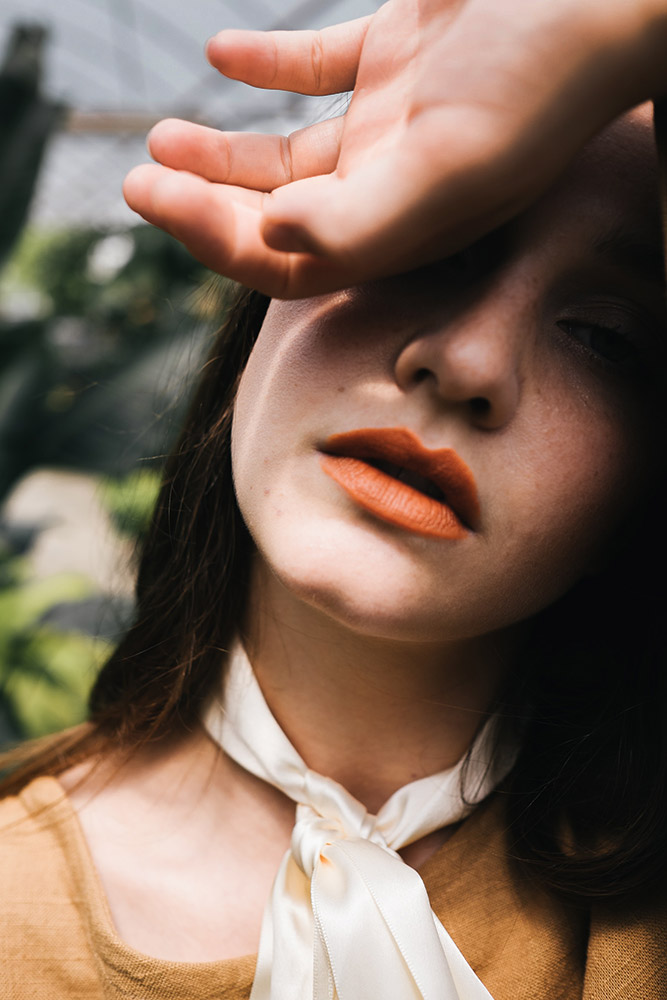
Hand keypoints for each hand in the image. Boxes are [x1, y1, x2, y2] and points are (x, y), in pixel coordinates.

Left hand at [123, 0, 666, 297]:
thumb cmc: (538, 80)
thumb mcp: (451, 161)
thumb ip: (364, 217)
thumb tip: (275, 242)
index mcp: (398, 227)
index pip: (290, 261)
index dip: (216, 243)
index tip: (156, 200)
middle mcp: (389, 184)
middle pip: (276, 215)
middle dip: (201, 206)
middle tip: (136, 182)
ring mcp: (391, 119)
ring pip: (287, 153)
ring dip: (219, 150)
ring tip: (158, 138)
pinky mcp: (397, 53)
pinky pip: (319, 66)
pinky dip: (269, 64)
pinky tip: (223, 55)